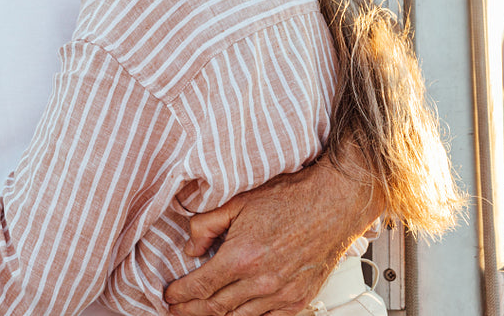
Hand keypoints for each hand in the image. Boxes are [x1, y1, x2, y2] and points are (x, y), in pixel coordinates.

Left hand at [163, 157, 377, 315]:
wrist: (334, 203)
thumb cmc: (291, 198)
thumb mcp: (239, 201)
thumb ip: (207, 224)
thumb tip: (191, 246)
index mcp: (242, 256)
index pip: (200, 286)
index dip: (180, 294)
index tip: (169, 295)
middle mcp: (261, 281)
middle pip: (215, 307)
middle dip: (191, 310)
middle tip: (176, 310)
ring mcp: (281, 294)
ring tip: (201, 314)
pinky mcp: (298, 300)